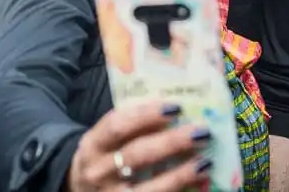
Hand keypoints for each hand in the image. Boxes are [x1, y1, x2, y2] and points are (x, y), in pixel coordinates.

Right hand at [67, 102, 210, 191]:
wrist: (83, 191)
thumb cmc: (106, 156)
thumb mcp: (108, 138)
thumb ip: (134, 123)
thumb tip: (176, 107)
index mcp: (93, 144)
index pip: (117, 125)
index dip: (146, 115)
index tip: (175, 107)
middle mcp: (98, 172)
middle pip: (136, 155)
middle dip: (170, 143)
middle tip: (200, 132)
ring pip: (148, 188)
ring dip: (179, 175)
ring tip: (205, 162)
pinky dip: (178, 191)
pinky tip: (198, 183)